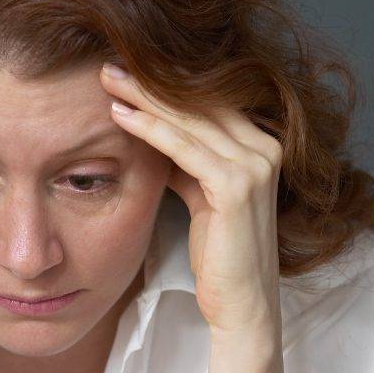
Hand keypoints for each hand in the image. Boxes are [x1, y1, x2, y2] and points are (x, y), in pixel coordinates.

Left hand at [99, 64, 283, 336]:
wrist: (241, 305)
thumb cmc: (220, 256)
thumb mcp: (203, 196)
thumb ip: (189, 162)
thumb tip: (154, 131)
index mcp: (261, 148)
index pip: (209, 105)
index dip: (166, 88)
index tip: (127, 73)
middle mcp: (265, 150)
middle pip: (200, 104)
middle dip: (151, 84)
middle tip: (109, 68)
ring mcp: (256, 166)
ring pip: (190, 120)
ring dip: (145, 98)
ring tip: (108, 83)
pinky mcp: (238, 187)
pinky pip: (184, 147)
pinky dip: (150, 129)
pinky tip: (120, 116)